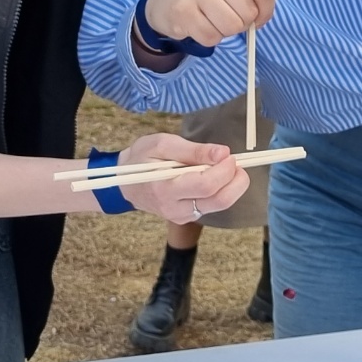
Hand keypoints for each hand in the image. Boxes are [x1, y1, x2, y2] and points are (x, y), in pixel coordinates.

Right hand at [114, 134, 248, 223]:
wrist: (124, 181)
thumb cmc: (142, 158)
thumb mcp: (163, 144)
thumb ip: (194, 150)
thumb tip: (223, 153)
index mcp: (164, 189)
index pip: (206, 185)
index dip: (224, 170)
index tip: (229, 155)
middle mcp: (175, 208)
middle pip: (219, 201)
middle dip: (237, 181)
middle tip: (235, 162)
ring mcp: (182, 216)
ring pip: (220, 205)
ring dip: (232, 185)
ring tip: (225, 166)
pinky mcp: (187, 218)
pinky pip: (213, 206)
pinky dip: (222, 190)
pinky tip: (215, 176)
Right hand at [144, 0, 288, 46]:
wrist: (167, 1)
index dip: (266, 10)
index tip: (258, 14)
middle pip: (249, 12)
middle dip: (243, 21)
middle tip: (228, 13)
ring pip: (232, 26)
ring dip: (227, 30)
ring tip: (214, 18)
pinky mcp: (182, 10)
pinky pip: (212, 37)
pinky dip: (210, 37)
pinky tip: (201, 24)